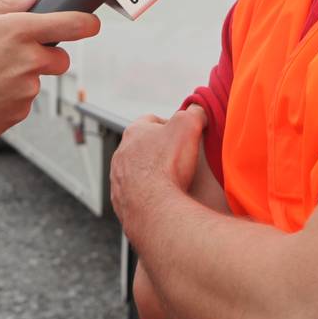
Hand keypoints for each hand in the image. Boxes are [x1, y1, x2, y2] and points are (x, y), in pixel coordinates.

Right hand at [0, 0, 99, 144]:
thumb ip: (1, 5)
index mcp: (18, 31)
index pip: (70, 24)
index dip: (86, 22)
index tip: (92, 23)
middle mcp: (28, 61)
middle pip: (61, 59)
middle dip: (46, 56)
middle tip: (15, 55)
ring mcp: (26, 90)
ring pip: (36, 80)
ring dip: (20, 77)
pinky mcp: (20, 113)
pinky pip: (22, 101)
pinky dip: (8, 97)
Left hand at [109, 105, 207, 236]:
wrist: (153, 208)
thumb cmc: (168, 166)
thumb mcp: (188, 126)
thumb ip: (194, 113)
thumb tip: (198, 110)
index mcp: (134, 132)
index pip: (152, 120)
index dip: (171, 125)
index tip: (184, 135)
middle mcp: (121, 154)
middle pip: (143, 146)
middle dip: (160, 151)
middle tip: (180, 160)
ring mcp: (118, 179)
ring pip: (137, 171)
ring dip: (152, 174)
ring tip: (172, 182)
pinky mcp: (121, 201)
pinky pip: (135, 194)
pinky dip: (147, 195)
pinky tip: (162, 199)